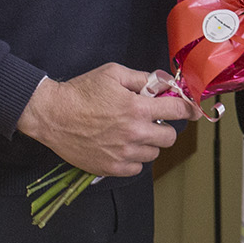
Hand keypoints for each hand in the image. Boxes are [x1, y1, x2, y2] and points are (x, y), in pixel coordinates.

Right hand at [16, 64, 194, 175]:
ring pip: (153, 153)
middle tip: (150, 121)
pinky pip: (137, 169)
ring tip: (131, 134)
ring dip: (148, 144)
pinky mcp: (111, 167)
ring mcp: (123, 153)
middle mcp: (134, 132)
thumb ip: (143, 78)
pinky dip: (133, 160)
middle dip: (164, 127)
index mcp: (137, 108)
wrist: (52, 115)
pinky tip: (121, 147)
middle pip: (169, 137)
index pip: (177, 110)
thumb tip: (166, 82)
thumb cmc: (81, 92)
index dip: (187, 108)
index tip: (191, 110)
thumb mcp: (113, 74)